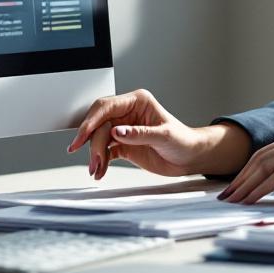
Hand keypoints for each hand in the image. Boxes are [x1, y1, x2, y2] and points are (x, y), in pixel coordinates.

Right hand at [66, 89, 248, 178]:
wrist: (190, 158)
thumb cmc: (183, 141)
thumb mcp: (164, 136)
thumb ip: (139, 133)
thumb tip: (117, 131)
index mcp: (137, 102)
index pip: (107, 107)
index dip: (92, 121)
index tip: (82, 136)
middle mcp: (127, 114)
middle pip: (100, 124)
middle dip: (93, 142)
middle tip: (92, 159)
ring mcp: (124, 130)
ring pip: (100, 138)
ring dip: (96, 154)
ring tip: (96, 169)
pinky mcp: (123, 145)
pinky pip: (106, 151)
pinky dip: (101, 161)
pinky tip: (100, 170)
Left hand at [219, 124, 273, 203]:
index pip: (268, 152)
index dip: (249, 169)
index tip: (237, 185)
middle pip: (261, 157)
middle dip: (241, 178)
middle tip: (227, 195)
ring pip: (265, 166)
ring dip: (246, 185)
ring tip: (233, 200)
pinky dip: (260, 189)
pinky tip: (251, 200)